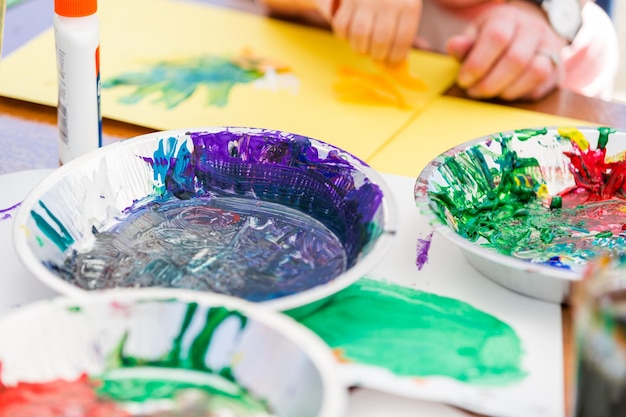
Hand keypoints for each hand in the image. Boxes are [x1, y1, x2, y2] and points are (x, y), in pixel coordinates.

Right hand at [316, 0, 422, 64]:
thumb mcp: (407, 7)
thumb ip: (403, 32)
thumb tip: (394, 64)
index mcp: (409, 6)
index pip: (402, 42)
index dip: (395, 58)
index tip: (391, 62)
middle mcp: (388, 2)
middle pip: (379, 42)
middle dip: (377, 55)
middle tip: (376, 54)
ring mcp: (366, 0)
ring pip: (359, 35)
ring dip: (360, 48)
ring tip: (363, 47)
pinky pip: (341, 26)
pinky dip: (344, 36)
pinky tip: (351, 34)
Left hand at [446, 1, 567, 100]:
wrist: (527, 34)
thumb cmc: (494, 38)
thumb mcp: (475, 36)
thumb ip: (464, 45)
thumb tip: (455, 46)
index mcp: (508, 18)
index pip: (496, 38)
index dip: (477, 64)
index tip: (463, 80)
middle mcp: (533, 30)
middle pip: (515, 59)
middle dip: (489, 83)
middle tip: (474, 92)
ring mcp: (550, 48)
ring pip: (535, 72)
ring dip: (506, 90)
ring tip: (490, 93)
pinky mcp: (556, 70)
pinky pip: (541, 86)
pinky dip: (520, 95)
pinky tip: (506, 93)